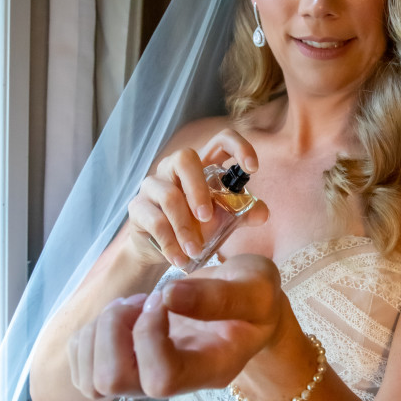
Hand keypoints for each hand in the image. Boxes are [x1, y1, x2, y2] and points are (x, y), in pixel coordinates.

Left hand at [67, 255, 291, 400]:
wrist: (248, 309)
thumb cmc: (256, 298)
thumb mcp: (256, 287)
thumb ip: (219, 296)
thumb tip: (166, 295)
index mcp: (209, 369)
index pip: (160, 378)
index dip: (148, 334)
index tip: (165, 295)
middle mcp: (174, 383)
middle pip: (112, 382)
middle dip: (113, 329)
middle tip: (140, 301)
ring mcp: (147, 380)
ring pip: (92, 379)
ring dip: (100, 331)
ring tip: (132, 306)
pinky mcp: (127, 368)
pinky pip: (82, 366)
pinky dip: (91, 333)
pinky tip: (123, 315)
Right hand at [126, 129, 267, 269]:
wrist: (165, 252)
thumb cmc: (198, 227)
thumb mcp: (225, 221)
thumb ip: (244, 214)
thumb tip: (262, 213)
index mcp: (202, 167)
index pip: (221, 141)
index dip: (239, 147)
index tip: (253, 169)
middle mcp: (174, 169)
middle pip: (185, 158)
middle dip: (199, 189)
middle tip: (208, 218)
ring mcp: (153, 185)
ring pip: (168, 195)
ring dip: (185, 227)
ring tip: (195, 250)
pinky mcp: (138, 207)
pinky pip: (155, 221)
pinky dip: (170, 244)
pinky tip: (180, 259)